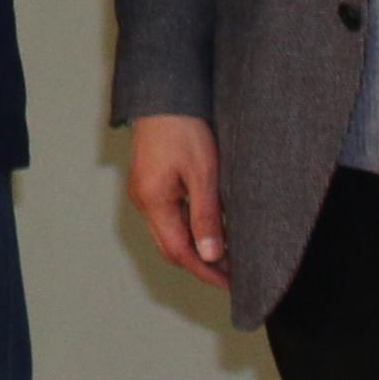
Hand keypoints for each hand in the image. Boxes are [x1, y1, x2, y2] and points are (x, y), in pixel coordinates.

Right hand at [128, 112, 226, 284]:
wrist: (164, 95)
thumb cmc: (184, 128)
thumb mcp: (203, 174)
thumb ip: (206, 216)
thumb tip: (211, 255)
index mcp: (154, 201)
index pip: (180, 252)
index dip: (207, 272)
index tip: (233, 284)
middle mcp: (144, 201)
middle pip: (171, 248)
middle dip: (202, 265)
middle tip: (235, 275)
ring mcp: (145, 192)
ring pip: (170, 234)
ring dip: (197, 248)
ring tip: (229, 255)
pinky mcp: (151, 183)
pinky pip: (169, 218)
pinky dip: (191, 230)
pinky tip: (212, 229)